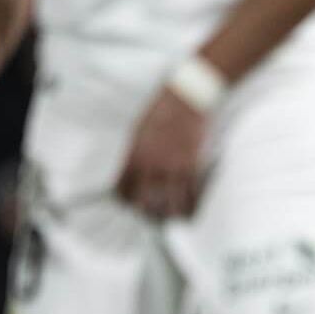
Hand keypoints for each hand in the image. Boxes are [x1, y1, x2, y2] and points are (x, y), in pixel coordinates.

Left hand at [116, 87, 208, 218]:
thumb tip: (133, 169)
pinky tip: (191, 207)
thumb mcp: (139, 128)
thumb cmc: (164, 108)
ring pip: (169, 203)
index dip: (125, 201)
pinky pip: (190, 194)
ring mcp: (172, 166)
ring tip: (174, 216)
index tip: (131, 204)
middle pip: (144, 202)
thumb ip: (135, 151)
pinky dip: (191, 204)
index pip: (123, 188)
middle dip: (147, 213)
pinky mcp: (192, 165)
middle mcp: (151, 164)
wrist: (188, 97)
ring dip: (171, 214)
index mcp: (134, 154)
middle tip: (153, 216)